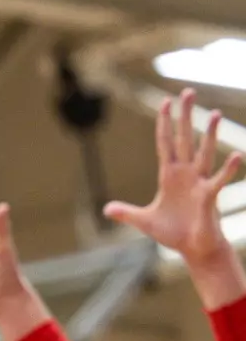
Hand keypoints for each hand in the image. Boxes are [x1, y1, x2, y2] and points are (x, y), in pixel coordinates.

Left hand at [105, 88, 245, 310]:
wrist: (193, 249)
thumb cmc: (173, 233)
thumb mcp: (144, 221)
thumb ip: (126, 213)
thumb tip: (106, 209)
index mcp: (170, 176)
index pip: (165, 143)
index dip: (164, 123)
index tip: (165, 102)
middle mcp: (186, 174)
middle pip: (184, 139)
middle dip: (185, 117)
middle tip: (188, 92)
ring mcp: (199, 183)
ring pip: (204, 153)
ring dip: (209, 135)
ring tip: (214, 113)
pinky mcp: (209, 197)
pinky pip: (219, 180)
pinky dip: (227, 169)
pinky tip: (236, 155)